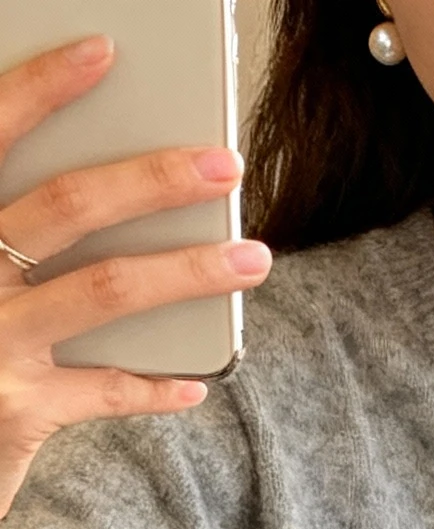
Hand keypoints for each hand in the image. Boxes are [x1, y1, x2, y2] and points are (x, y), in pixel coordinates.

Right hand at [0, 37, 271, 519]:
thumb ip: (14, 233)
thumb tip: (117, 194)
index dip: (41, 89)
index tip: (102, 51)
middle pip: (66, 205)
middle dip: (153, 179)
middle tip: (225, 164)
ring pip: (105, 289)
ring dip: (188, 270)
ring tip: (250, 258)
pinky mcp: (17, 412)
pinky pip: (105, 389)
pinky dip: (155, 387)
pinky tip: (196, 383)